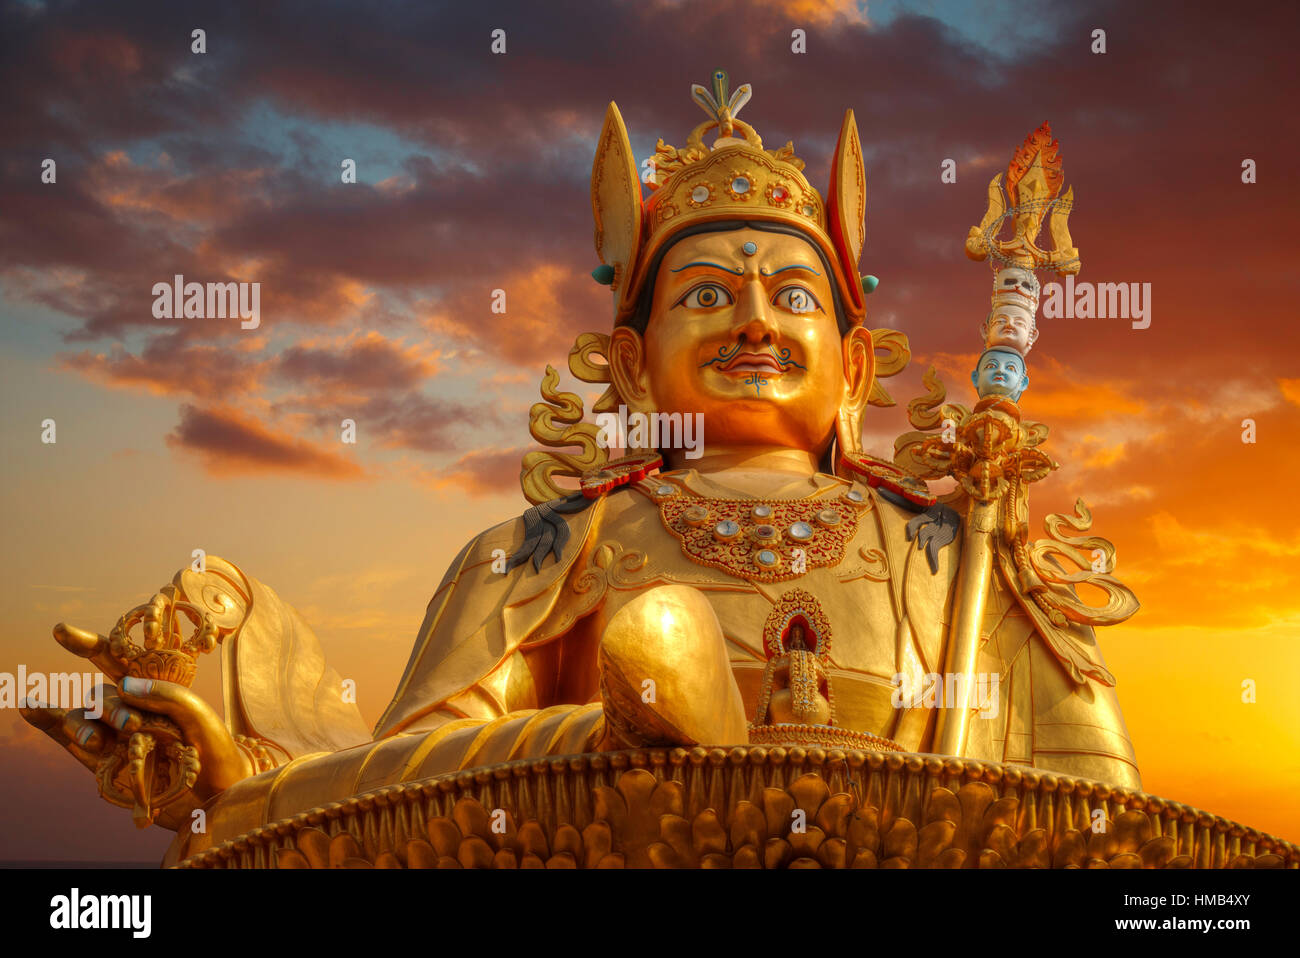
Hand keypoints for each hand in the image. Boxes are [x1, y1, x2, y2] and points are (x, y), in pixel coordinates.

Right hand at [21, 621, 252, 822]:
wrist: (215, 796)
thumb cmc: (213, 751)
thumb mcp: (200, 716)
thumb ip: (168, 696)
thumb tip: (124, 686)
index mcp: (152, 691)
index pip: (119, 663)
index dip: (89, 644)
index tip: (61, 632)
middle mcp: (129, 710)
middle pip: (102, 696)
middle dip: (110, 708)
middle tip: (132, 726)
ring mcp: (113, 737)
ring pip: (82, 718)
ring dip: (83, 726)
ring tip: (99, 743)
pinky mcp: (101, 764)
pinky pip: (66, 740)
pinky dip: (45, 722)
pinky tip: (28, 706)